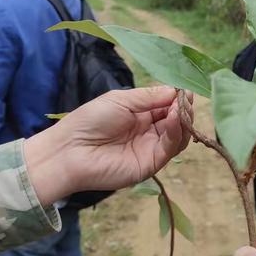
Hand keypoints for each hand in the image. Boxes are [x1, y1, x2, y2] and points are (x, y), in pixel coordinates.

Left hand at [24, 86, 192, 206]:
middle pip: (177, 120)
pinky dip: (176, 133)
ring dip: (183, 120)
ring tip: (179, 109)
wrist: (71, 150)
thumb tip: (176, 90)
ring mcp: (151, 148)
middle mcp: (150, 130)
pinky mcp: (151, 164)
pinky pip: (170, 148)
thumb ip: (150, 96)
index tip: (185, 91)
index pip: (168, 105)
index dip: (178, 98)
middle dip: (184, 109)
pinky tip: (173, 120)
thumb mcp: (122, 100)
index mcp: (142, 114)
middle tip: (185, 100)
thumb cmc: (92, 119)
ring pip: (178, 135)